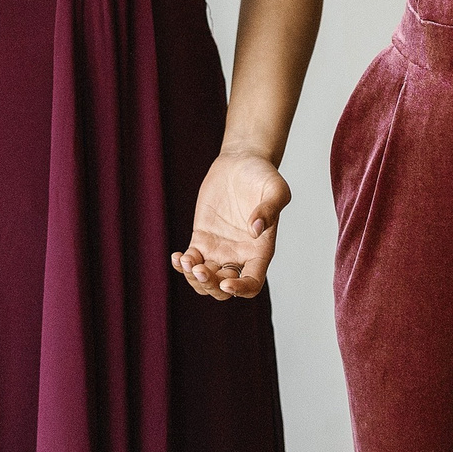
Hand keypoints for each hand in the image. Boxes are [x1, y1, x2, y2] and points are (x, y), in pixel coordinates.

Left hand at [171, 150, 288, 300]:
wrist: (242, 162)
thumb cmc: (263, 175)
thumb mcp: (275, 188)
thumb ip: (270, 209)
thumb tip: (255, 230)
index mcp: (260, 250)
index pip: (252, 283)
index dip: (240, 289)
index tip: (227, 282)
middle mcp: (240, 255)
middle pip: (224, 288)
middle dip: (211, 286)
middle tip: (200, 269)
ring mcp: (219, 248)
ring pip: (205, 280)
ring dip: (193, 279)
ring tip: (186, 260)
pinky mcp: (202, 238)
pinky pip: (190, 261)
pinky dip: (182, 265)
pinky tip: (177, 256)